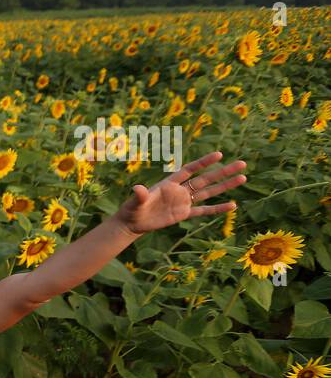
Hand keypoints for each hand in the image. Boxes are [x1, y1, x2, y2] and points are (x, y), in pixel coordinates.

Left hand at [115, 151, 245, 234]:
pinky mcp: (184, 214)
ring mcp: (184, 202)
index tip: (219, 154)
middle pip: (206, 179)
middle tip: (242, 164)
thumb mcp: (135, 202)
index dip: (204, 162)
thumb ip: (139, 195)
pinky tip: (232, 205)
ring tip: (243, 178)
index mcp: (170, 183)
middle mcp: (180, 190)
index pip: (190, 169)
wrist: (133, 222)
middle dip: (223, 172)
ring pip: (208, 193)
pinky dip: (217, 209)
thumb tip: (138, 189)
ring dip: (225, 186)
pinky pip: (203, 211)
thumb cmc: (133, 209)